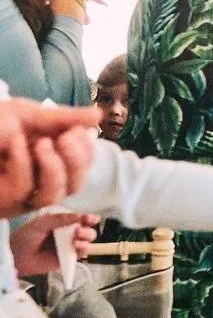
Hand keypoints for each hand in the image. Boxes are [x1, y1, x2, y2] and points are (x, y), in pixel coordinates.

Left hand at [0, 100, 99, 217]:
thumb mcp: (27, 115)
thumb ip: (62, 118)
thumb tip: (98, 114)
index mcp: (49, 158)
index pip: (83, 165)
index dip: (86, 152)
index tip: (77, 131)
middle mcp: (38, 180)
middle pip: (75, 184)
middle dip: (76, 161)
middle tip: (65, 137)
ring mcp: (20, 194)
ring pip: (53, 195)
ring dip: (53, 168)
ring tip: (41, 143)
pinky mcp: (4, 202)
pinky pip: (23, 189)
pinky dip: (23, 163)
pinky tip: (13, 143)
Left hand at [9, 210, 96, 276]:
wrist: (17, 257)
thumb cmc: (25, 237)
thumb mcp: (41, 223)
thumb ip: (60, 219)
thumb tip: (80, 215)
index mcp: (61, 221)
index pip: (79, 217)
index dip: (87, 217)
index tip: (92, 218)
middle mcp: (68, 232)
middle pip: (86, 229)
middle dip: (87, 229)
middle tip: (79, 231)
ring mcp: (69, 245)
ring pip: (87, 240)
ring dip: (87, 238)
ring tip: (77, 239)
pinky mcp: (69, 258)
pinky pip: (82, 252)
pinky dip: (84, 249)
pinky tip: (77, 246)